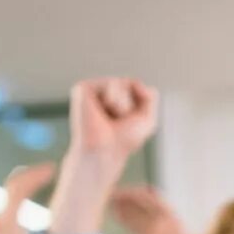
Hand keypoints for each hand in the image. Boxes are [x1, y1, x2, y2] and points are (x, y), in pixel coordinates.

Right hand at [50, 77, 158, 233]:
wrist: (105, 152)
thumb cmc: (123, 141)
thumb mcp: (147, 120)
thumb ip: (150, 97)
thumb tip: (135, 81)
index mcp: (113, 98)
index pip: (137, 87)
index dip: (139, 107)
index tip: (126, 123)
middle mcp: (100, 91)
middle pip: (131, 83)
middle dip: (131, 105)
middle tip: (117, 122)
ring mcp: (91, 89)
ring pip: (122, 82)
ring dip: (123, 105)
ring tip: (109, 118)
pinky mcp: (83, 88)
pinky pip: (112, 83)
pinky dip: (114, 100)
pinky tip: (101, 112)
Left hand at [111, 185, 200, 233]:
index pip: (137, 225)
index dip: (124, 217)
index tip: (110, 210)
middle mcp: (162, 230)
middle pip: (141, 212)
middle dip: (125, 204)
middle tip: (108, 196)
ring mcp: (169, 224)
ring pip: (148, 206)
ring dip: (133, 197)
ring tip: (117, 193)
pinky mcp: (174, 221)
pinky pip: (160, 205)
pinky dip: (148, 197)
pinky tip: (135, 192)